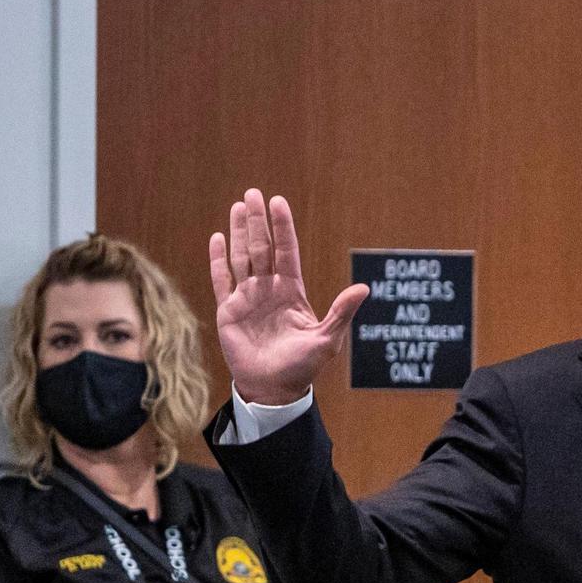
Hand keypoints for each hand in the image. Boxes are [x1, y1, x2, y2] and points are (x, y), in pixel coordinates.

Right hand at [208, 189, 369, 404]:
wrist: (274, 389)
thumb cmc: (302, 367)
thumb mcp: (326, 340)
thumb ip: (342, 312)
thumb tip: (363, 288)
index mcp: (291, 292)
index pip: (286, 252)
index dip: (282, 228)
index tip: (278, 202)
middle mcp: (269, 289)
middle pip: (262, 248)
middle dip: (258, 222)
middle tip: (253, 193)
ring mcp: (247, 298)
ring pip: (242, 257)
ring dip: (240, 232)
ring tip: (238, 206)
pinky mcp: (228, 310)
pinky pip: (221, 280)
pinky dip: (218, 259)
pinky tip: (218, 238)